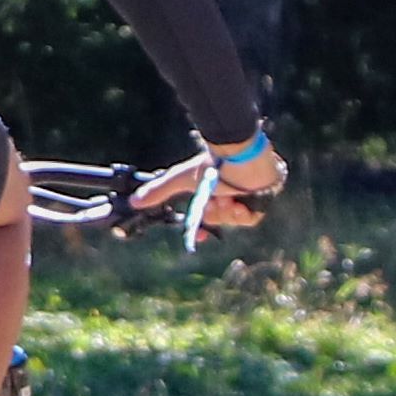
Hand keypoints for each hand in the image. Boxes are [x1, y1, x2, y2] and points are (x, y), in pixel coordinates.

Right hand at [157, 129, 286, 237]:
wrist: (241, 157)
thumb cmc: (213, 165)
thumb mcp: (182, 180)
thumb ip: (159, 190)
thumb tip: (134, 201)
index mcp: (212, 192)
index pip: (206, 218)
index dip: (202, 231)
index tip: (200, 238)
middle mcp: (228, 196)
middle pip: (218, 220)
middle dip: (215, 214)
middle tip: (214, 201)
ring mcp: (245, 199)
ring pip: (233, 220)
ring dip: (227, 210)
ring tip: (228, 196)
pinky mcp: (261, 202)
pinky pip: (250, 219)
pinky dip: (243, 212)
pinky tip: (240, 202)